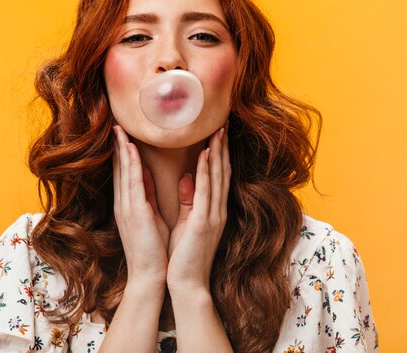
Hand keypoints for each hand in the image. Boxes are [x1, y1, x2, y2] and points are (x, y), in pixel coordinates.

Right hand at [112, 125, 169, 286]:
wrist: (150, 276)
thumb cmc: (153, 249)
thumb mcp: (150, 215)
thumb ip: (146, 194)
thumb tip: (145, 173)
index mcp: (129, 205)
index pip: (124, 172)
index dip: (122, 152)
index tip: (122, 133)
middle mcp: (124, 203)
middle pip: (118, 168)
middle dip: (117, 145)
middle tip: (116, 123)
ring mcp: (126, 208)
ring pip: (122, 171)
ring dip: (121, 148)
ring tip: (119, 128)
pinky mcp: (135, 213)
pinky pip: (132, 183)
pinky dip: (130, 164)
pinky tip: (129, 148)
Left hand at [166, 122, 230, 292]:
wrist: (186, 283)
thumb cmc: (184, 256)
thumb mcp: (187, 223)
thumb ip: (189, 200)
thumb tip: (187, 178)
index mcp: (212, 210)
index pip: (217, 176)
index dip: (219, 153)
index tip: (217, 133)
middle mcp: (217, 210)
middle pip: (222, 172)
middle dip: (222, 147)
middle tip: (222, 122)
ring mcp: (212, 215)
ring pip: (217, 177)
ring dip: (217, 152)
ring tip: (217, 130)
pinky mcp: (203, 222)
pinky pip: (206, 191)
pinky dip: (206, 171)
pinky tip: (206, 154)